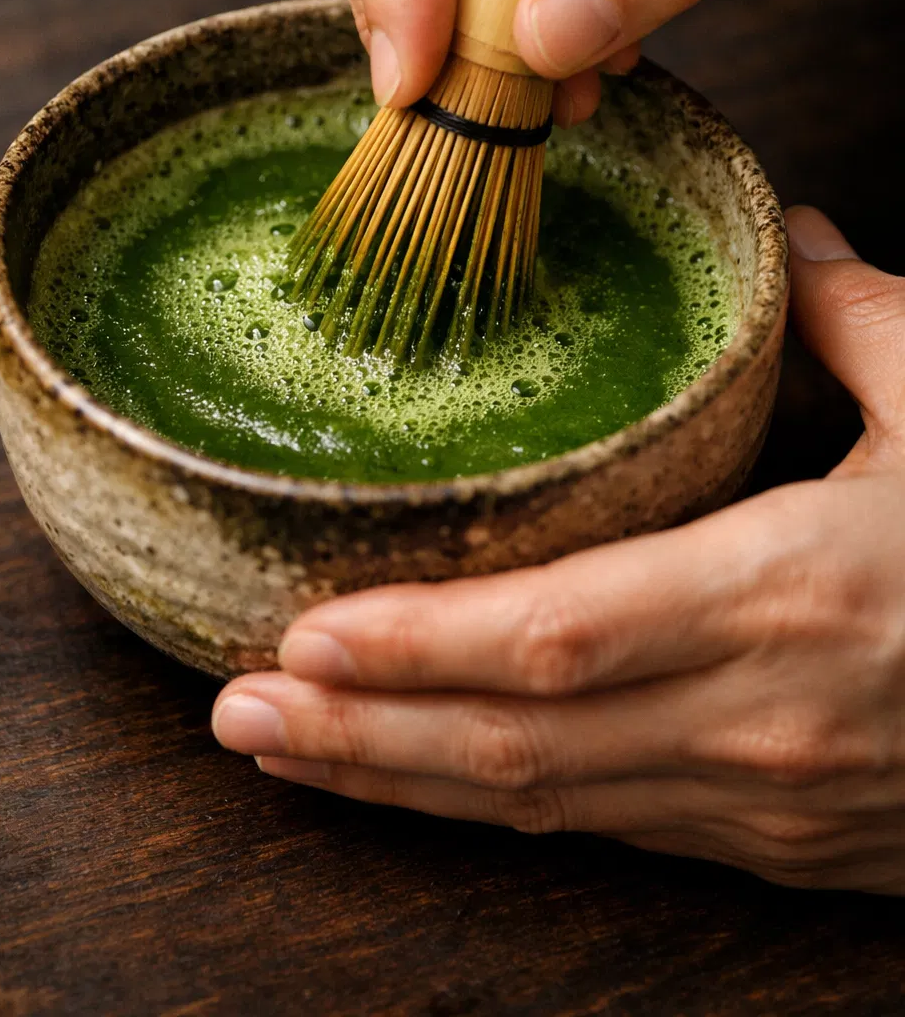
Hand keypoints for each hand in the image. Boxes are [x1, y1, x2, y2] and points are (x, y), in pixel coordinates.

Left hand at [214, 208, 904, 893]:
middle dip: (363, 732)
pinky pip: (606, 824)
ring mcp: (758, 799)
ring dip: (402, 783)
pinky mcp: (774, 842)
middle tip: (236, 708)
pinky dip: (496, 803)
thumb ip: (864, 319)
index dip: (421, 645)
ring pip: (546, 799)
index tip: (306, 630)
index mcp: (787, 589)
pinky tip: (422, 778)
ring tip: (280, 753)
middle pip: (519, 738)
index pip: (560, 631)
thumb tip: (802, 237)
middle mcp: (751, 715)